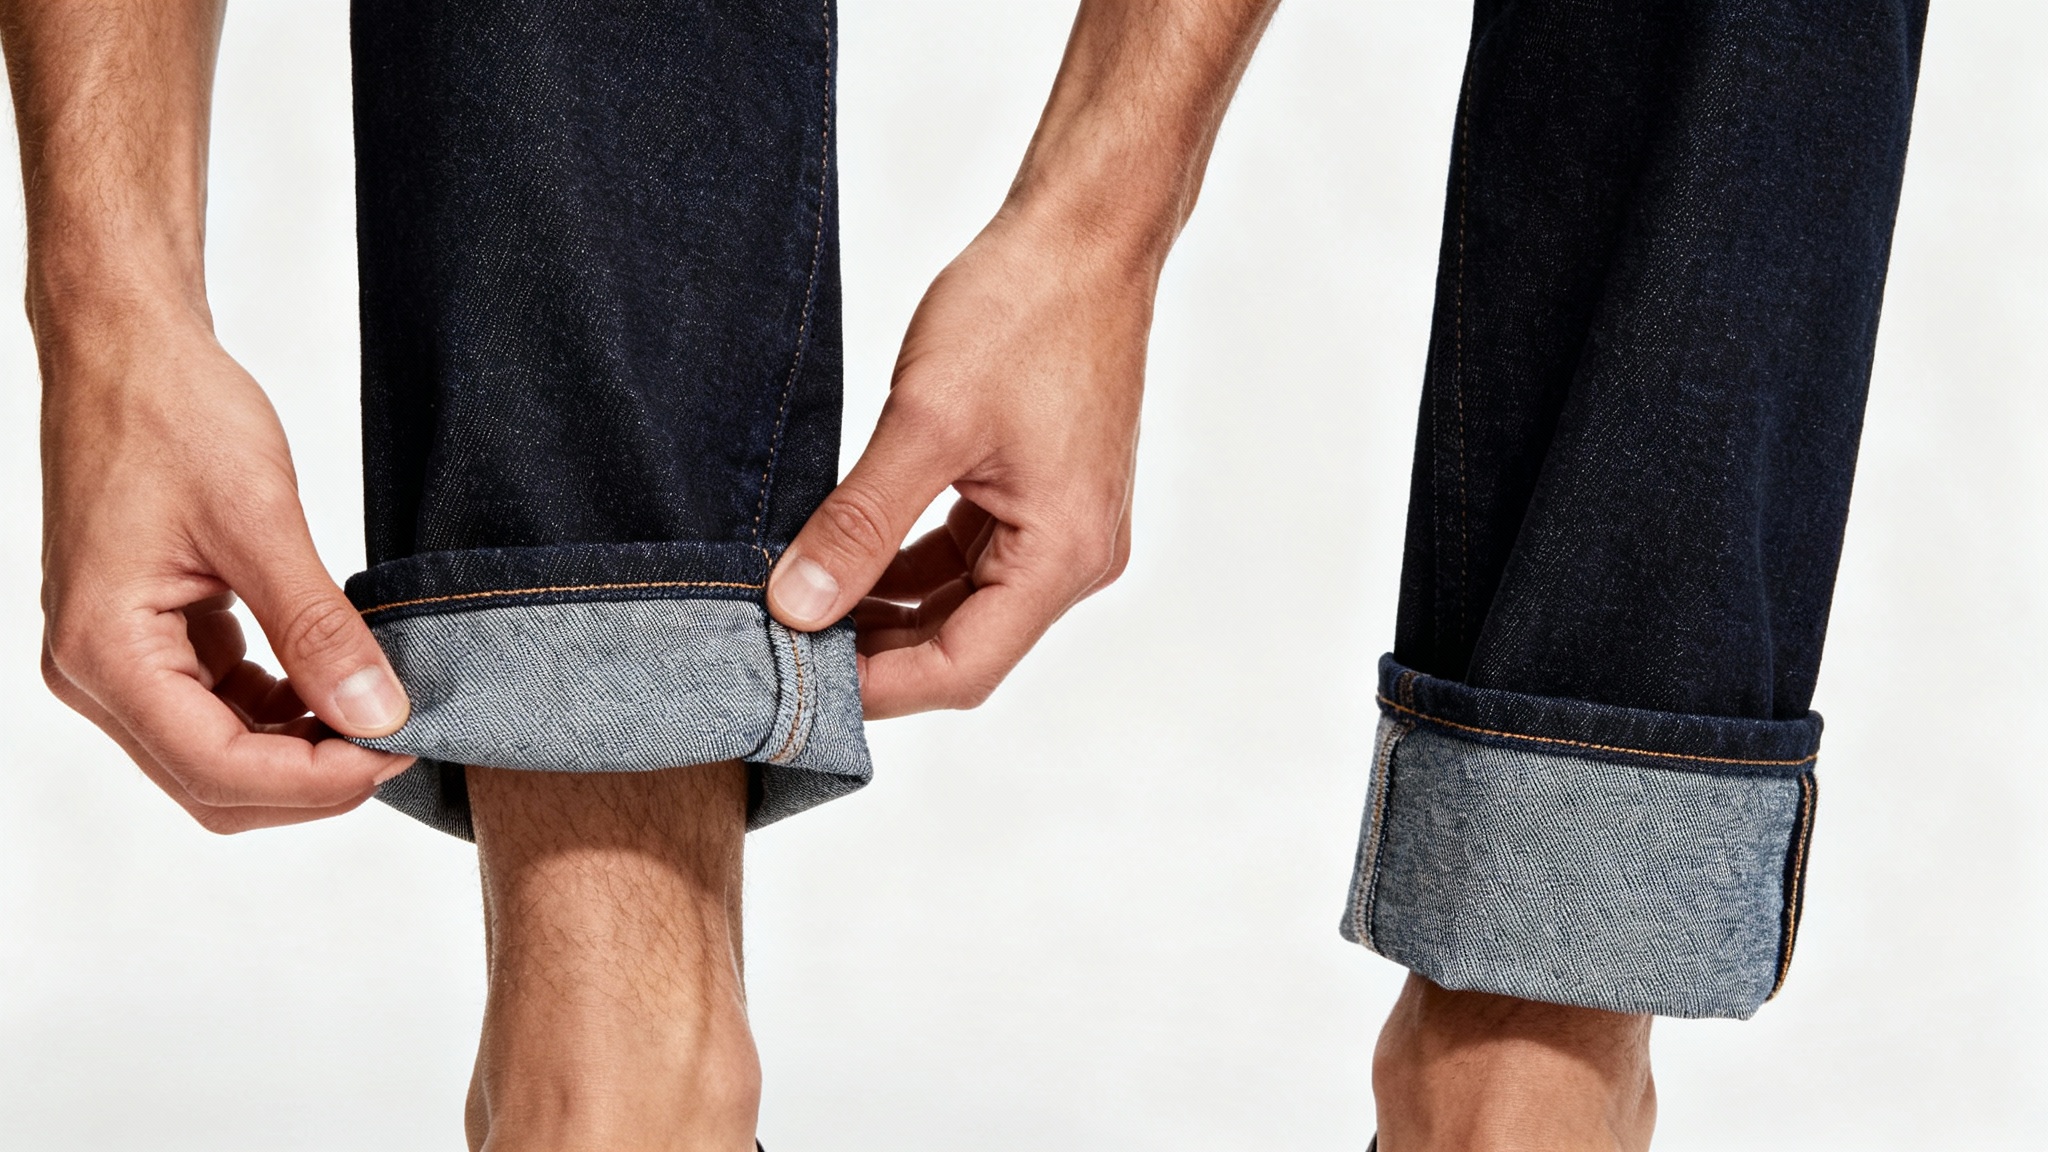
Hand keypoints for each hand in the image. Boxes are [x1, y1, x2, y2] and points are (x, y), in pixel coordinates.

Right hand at [39, 319, 413, 832]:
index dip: (316, 779)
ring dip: (300, 751)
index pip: (215, 768)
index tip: (400, 748)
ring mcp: (115, 662)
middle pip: (212, 783)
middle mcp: (93, 673)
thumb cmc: (172, 413)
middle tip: (402, 737)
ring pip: (216, 758)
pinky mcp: (146, 640)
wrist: (126, 351)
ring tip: (380, 709)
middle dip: (312, 779)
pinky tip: (337, 681)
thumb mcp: (260, 519)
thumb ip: (317, 626)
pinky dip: (281, 712)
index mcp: (103, 650)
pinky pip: (216, 710)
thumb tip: (377, 714)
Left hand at [766, 210, 1146, 717]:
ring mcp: (1063, 529)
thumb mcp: (926, 420)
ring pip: (961, 606)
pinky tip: (847, 555)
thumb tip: (798, 606)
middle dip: (873, 652)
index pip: (963, 667)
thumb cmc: (1025, 309)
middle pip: (963, 646)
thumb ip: (860, 523)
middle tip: (779, 641)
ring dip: (885, 609)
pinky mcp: (1042, 499)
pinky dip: (909, 565)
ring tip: (801, 599)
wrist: (1085, 234)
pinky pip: (969, 559)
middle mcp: (1077, 557)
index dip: (875, 687)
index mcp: (1065, 554)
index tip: (793, 681)